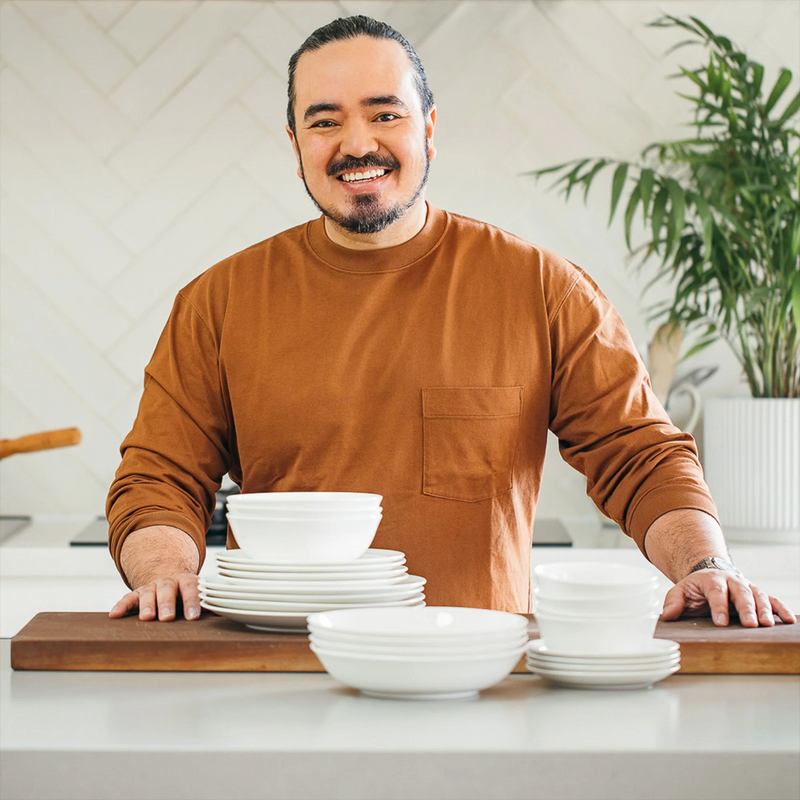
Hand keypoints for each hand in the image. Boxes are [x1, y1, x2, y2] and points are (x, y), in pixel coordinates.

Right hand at [109, 573, 200, 620]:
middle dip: (167, 604)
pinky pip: (128, 598)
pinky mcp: (138, 593)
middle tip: (167, 618)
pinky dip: (121, 605)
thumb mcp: (200, 595)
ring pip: (148, 593)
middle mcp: (169, 582)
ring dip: (147, 605)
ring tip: (146, 617)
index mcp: (187, 581)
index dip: (192, 602)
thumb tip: (226, 615)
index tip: (193, 617)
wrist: (171, 579)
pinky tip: (115, 615)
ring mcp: (152, 587)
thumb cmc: (188, 594)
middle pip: (167, 590)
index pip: (191, 590)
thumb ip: (209, 605)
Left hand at [661, 569, 795, 626]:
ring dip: (765, 610)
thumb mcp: (680, 591)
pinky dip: (781, 609)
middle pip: (741, 593)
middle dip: (746, 609)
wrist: (709, 574)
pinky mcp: (757, 594)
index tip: (720, 622)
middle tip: (750, 624)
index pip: (716, 592)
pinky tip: (788, 620)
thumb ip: (673, 602)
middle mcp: (732, 581)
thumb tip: (667, 615)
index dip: (718, 607)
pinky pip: (772, 600)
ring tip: (767, 625)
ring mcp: (747, 587)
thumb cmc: (695, 588)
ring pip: (758, 596)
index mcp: (712, 580)